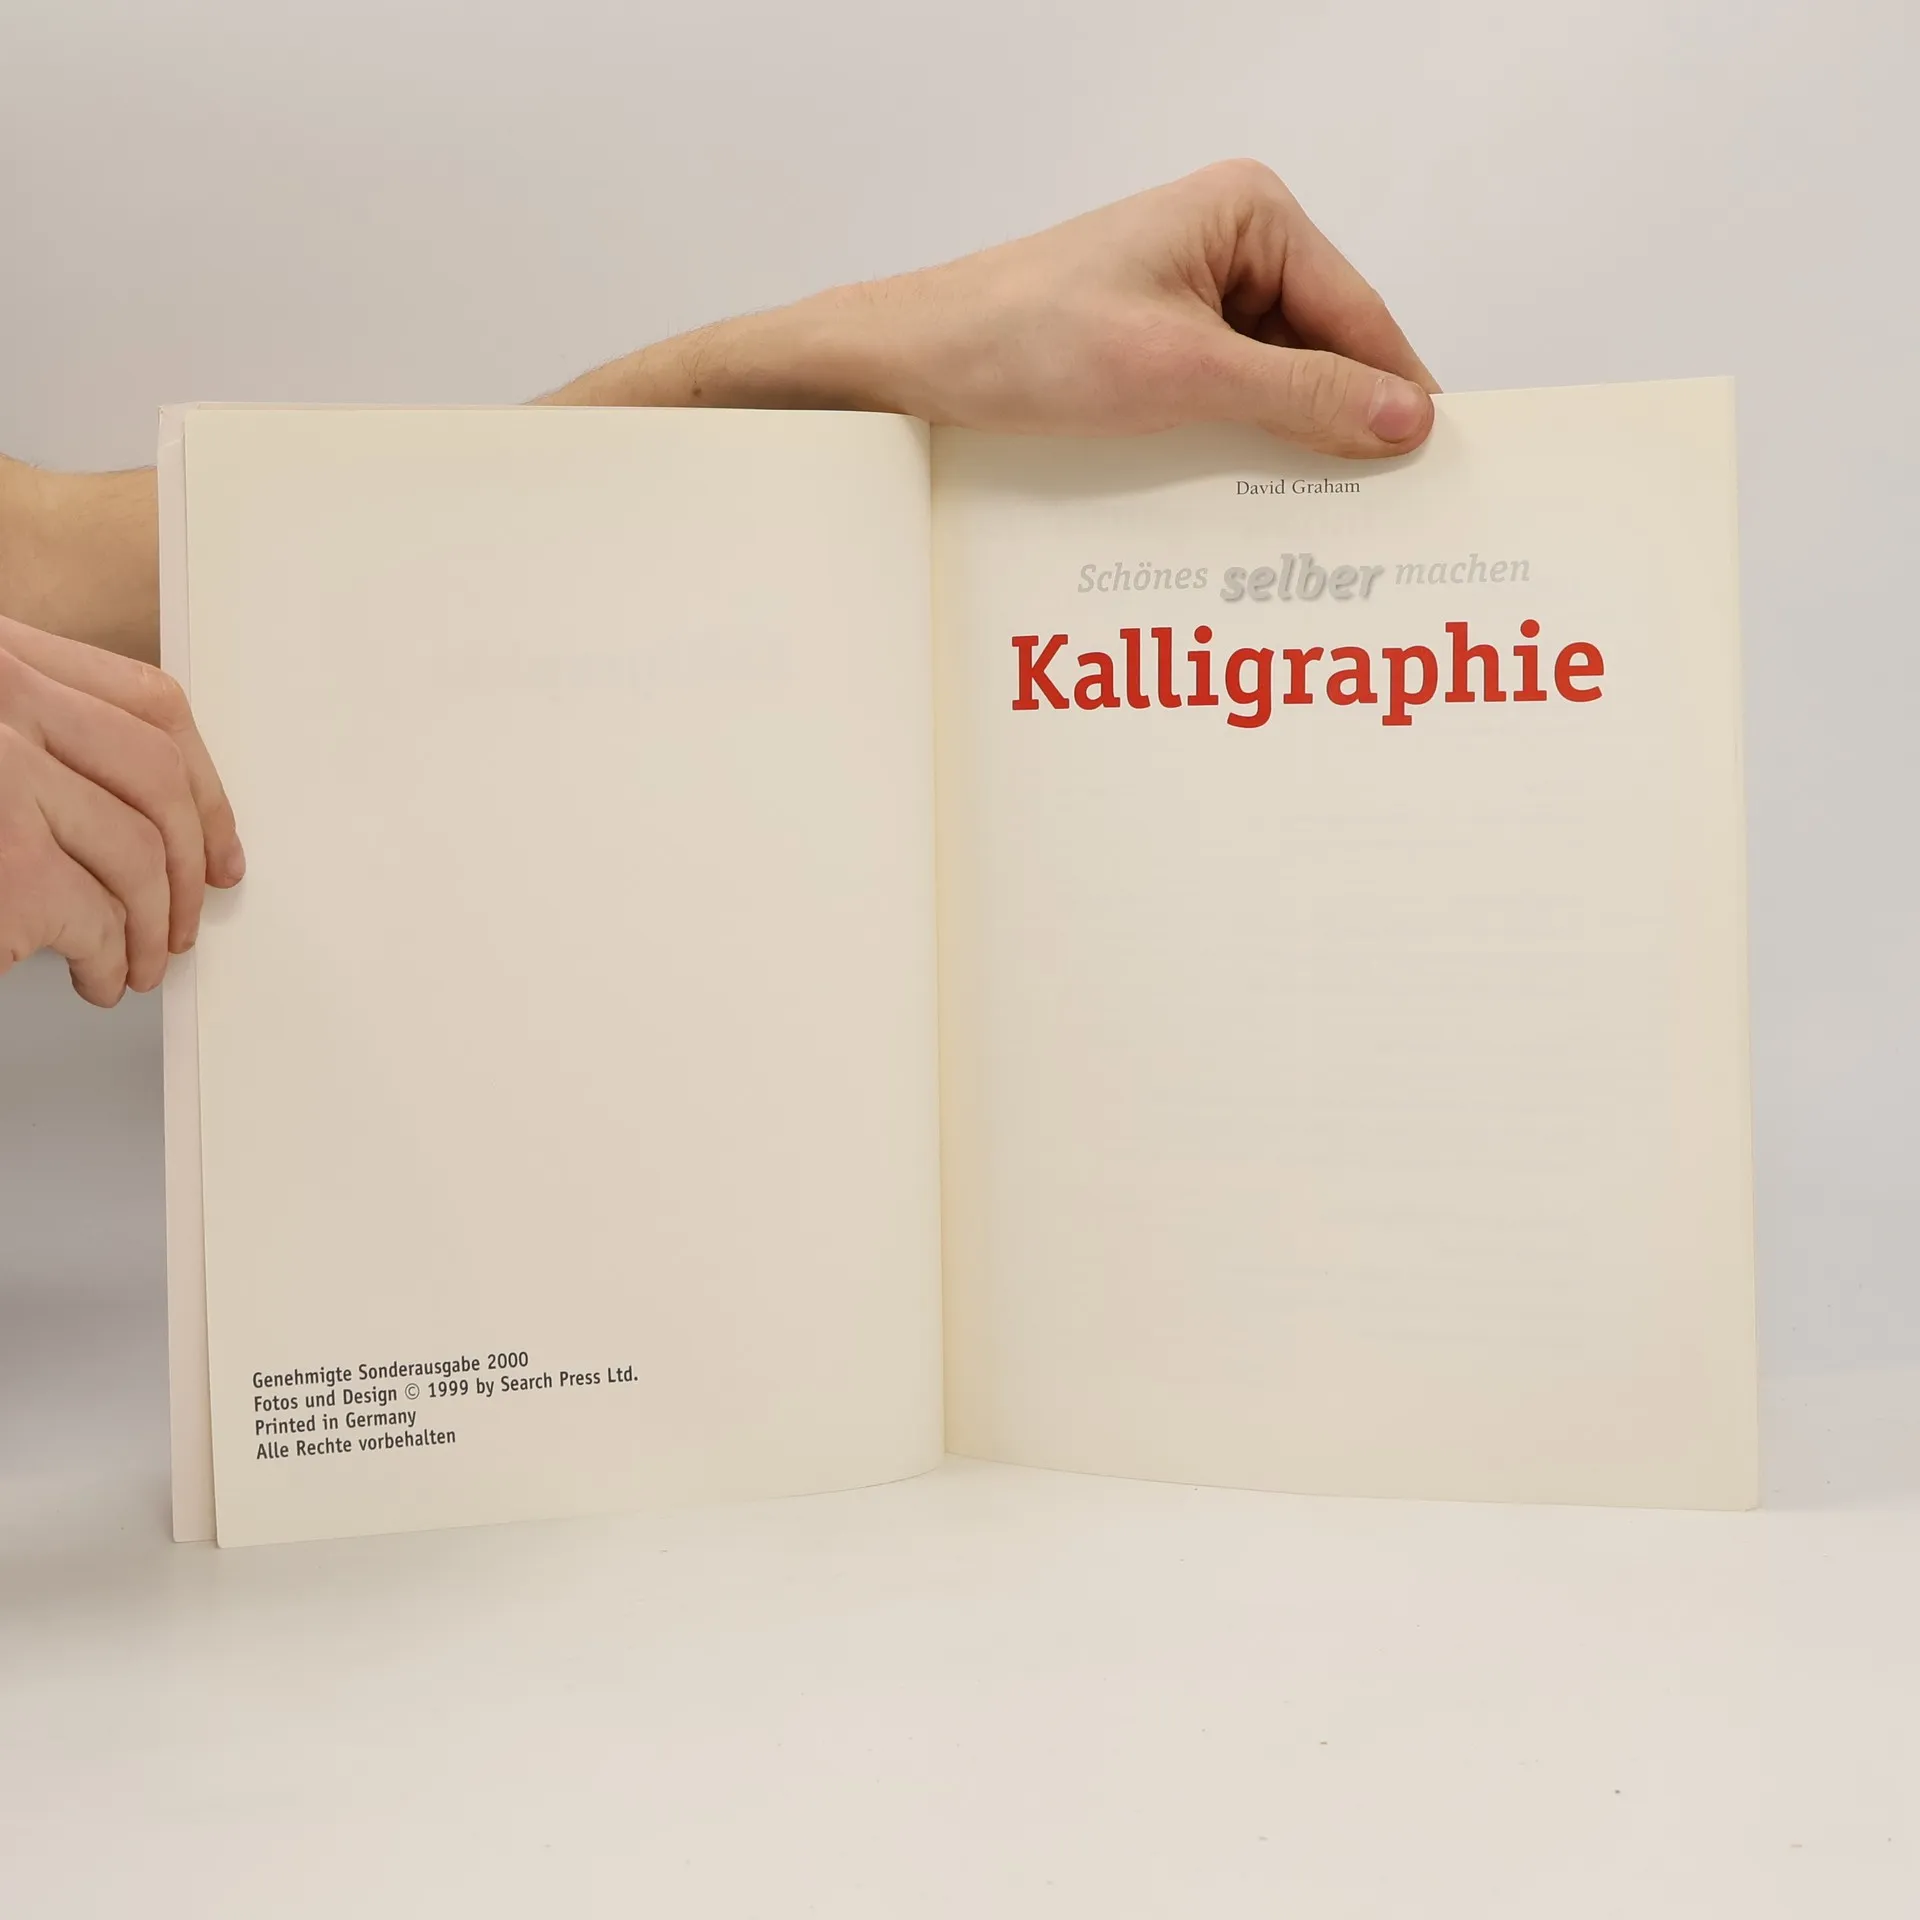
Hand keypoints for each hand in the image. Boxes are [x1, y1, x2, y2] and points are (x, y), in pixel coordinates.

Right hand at [0, 612, 242, 1005]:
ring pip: (139, 854)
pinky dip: (111, 961)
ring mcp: (2, 775)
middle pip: (159, 780)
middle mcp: (2, 700)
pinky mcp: (9, 865)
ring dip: (151, 925)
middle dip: (190, 861)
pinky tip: (96, 979)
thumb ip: (30, 738)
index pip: (149, 704)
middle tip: (183, 917)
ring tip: (136, 961)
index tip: (216, 838)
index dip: (203, 782)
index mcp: (0, 657)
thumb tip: (143, 810)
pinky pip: (98, 918)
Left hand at [544, 160, 1437, 457]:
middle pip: (1325, 351)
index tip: (1437, 478)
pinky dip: (1238, 448)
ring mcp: (1188, 293)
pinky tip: (1248, 505)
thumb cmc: (1022, 344)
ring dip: (1287, 450)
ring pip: (1276, 384)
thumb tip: (1410, 421)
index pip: (1360, 315)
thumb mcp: (1179, 375)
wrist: (906, 366)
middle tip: (1381, 524)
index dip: (1398, 398)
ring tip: (1317, 530)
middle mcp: (1227, 242)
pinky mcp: (1152, 343)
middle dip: (1343, 430)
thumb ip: (1301, 396)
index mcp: (1249, 212)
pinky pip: (1224, 399)